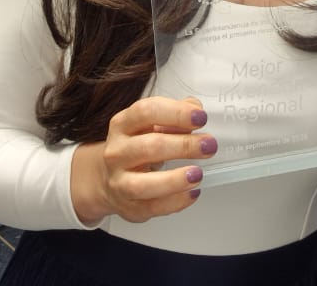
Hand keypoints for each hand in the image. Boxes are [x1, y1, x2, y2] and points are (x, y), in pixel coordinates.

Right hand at [69, 96, 214, 225]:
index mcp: (122, 124)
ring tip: (197, 174)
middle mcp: (117, 152)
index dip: (176, 113)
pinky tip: (192, 192)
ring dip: (175, 179)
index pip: (146, 112)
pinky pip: (152, 207)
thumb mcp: (150, 123)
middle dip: (183, 146)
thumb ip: (175, 113)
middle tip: (208, 145)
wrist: (108, 177)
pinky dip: (175, 201)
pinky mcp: (129, 207)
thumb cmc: (137, 146)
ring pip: (144, 184)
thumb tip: (195, 109)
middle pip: (150, 147)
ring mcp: (119, 182)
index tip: (200, 117)